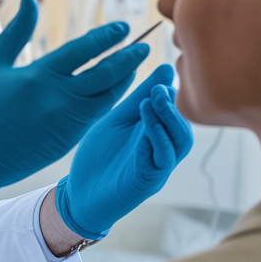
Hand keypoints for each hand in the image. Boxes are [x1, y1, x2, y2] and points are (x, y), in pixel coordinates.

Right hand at [0, 0, 148, 210]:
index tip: (122, 28)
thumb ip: (16, 30)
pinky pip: (98, 116)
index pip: (84, 50)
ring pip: (108, 97)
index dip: (106, 37)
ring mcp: (67, 122)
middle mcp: (59, 98)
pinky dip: (110, 100)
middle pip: (106, 73)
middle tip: (144, 47)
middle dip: (129, 58)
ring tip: (134, 67)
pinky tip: (114, 91)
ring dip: (124, 81)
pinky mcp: (69, 141)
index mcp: (40, 75)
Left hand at [55, 64, 194, 238]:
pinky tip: (144, 131)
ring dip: (167, 122)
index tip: (164, 75)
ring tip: (152, 103)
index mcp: (154, 135)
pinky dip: (155, 143)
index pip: (172, 112)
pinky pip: (160, 163)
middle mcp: (160, 151)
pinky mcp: (145, 182)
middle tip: (158, 89)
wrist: (78, 193)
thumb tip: (166, 68)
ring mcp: (155, 168)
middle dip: (171, 108)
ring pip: (176, 145)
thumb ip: (138, 98)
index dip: (169, 95)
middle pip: (181, 129)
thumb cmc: (99, 156)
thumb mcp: (117, 120)